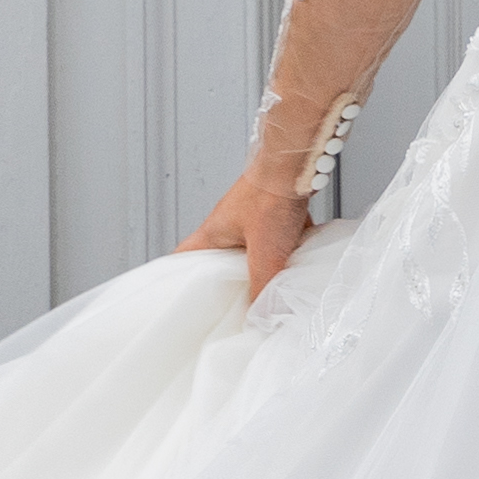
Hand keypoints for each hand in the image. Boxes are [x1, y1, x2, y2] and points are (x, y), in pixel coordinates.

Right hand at [182, 178, 315, 306]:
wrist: (299, 163)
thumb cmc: (271, 195)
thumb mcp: (265, 253)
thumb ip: (262, 286)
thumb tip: (260, 315)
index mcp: (212, 233)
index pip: (183, 259)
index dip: (179, 279)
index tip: (181, 299)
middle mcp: (229, 225)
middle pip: (220, 260)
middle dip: (228, 281)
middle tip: (235, 303)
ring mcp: (252, 218)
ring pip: (252, 251)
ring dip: (262, 266)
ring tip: (269, 287)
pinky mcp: (275, 213)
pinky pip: (277, 240)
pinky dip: (286, 251)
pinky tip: (299, 263)